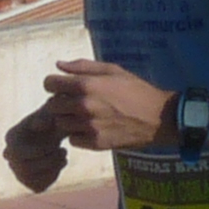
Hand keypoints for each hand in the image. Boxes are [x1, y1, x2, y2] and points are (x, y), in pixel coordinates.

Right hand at [2, 106, 70, 191]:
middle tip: (64, 151)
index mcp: (11, 137)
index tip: (56, 144)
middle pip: (24, 169)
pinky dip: (52, 177)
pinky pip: (38, 187)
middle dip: (48, 161)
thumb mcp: (52, 115)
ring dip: (52, 168)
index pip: (16, 153)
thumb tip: (40, 125)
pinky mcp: (29, 182)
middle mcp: (9, 155)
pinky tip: (59, 165)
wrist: (54, 133)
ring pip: (31, 179)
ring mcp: (18, 170)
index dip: (38, 152)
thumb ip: (47, 117)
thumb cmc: (53, 121)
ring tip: (63, 156)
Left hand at [42, 60, 177, 152]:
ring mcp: (88, 127)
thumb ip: (83, 66)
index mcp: (86, 85)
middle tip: (73, 102)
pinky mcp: (95, 143)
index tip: (60, 87)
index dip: (53, 84)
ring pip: (60, 124)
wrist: (158, 118)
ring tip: (83, 116)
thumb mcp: (113, 70)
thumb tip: (59, 65)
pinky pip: (73, 140)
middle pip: (52, 106)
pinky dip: (78, 135)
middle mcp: (83, 106)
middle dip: (59, 102)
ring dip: (68, 119)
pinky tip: (90, 128)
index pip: (50, 84)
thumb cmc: (136, 90)